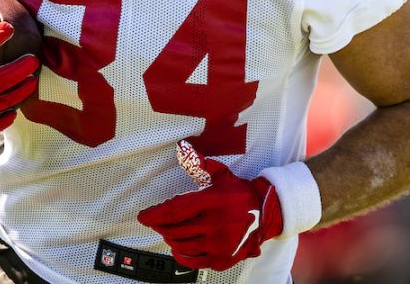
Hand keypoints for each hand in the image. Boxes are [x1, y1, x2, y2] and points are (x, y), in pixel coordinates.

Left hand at [137, 141, 284, 270]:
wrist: (267, 213)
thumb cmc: (239, 192)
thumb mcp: (221, 174)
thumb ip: (199, 164)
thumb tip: (182, 148)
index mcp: (213, 201)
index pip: (175, 210)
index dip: (155, 214)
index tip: (142, 217)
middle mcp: (216, 224)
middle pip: (175, 229)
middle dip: (161, 226)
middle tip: (157, 221)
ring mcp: (220, 244)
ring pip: (181, 245)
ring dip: (170, 238)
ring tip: (169, 231)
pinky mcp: (222, 259)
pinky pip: (192, 261)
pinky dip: (181, 254)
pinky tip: (179, 246)